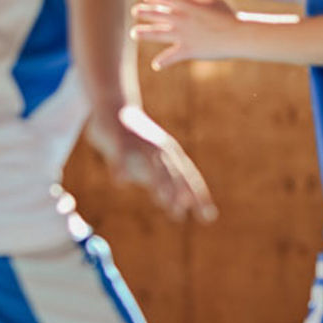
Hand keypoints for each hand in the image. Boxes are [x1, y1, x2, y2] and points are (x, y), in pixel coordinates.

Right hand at [86, 105, 216, 222]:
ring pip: (153, 163)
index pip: (189, 178)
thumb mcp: (150, 163)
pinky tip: (120, 182)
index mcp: (171, 155)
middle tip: (180, 210)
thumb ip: (162, 183)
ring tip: (163, 200)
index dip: (198, 197)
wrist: (114, 106)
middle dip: (179, 191)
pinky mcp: (119, 138)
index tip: (208, 217)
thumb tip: (178, 205)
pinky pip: (121, 154)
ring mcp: (140, 143)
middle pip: (174, 173)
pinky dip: (121, 167)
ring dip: (159, 181)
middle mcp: (160, 148)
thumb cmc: (134, 141)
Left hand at [130, 0, 237, 69]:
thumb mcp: (217, 2)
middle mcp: (182, 19)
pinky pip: (170, 57)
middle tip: (135, 11)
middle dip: (144, 12)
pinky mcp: (187, 49)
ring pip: (158, 33)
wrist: (238, 35)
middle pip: (158, 14)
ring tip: (134, 33)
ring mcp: (183, 35)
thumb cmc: (230, 17)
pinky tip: (156, 65)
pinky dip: (163, 62)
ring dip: (144, 33)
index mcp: (189, 6)